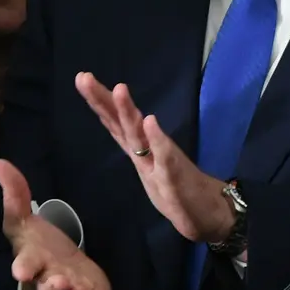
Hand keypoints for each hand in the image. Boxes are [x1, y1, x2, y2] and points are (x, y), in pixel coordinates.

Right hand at [0, 158, 110, 289]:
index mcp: (32, 261)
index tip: (20, 272)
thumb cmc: (39, 245)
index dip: (23, 269)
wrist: (62, 271)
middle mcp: (48, 279)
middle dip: (52, 286)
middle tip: (58, 282)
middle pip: (47, 287)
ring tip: (77, 286)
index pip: (25, 265)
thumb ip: (14, 193)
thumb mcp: (24, 219)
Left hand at [75, 73, 236, 244]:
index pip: (114, 121)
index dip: (98, 101)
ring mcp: (161, 160)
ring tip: (118, 89)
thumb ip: (135, 147)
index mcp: (138, 149)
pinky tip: (150, 122)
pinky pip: (165, 156)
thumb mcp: (147, 171)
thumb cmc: (177, 192)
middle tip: (84, 77)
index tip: (81, 78)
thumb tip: (117, 124)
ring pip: (140, 134)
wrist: (208, 211)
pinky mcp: (175, 176)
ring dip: (129, 112)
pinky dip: (157, 139)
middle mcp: (147, 149)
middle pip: (122, 121)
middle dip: (104, 99)